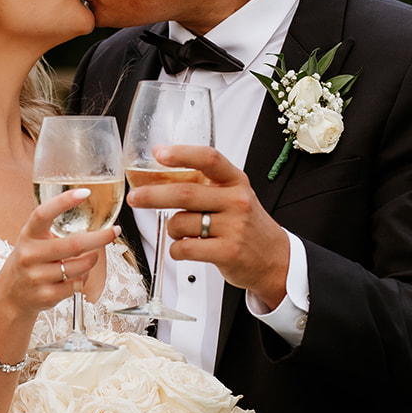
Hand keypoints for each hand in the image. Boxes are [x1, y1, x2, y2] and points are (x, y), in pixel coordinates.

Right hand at [0, 190, 118, 316]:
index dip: (63, 202)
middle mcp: (30, 255)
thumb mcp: (34, 240)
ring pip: (80, 267)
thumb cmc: (31, 261)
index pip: (43, 214)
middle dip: (100, 238)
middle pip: (73, 244)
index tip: (84, 192)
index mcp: (29, 235)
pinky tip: (76, 277)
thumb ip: (54, 228)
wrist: (11, 295)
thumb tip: (91, 216)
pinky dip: (83, 279)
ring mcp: (37, 277)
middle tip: (114, 231)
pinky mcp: (46, 296)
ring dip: (92, 261)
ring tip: (89, 258)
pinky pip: (77, 284)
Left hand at [127, 144, 289, 311]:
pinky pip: (185, 248)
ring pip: (180, 223)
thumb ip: (205, 182)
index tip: (160, 153)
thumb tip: (161, 162)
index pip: (209, 159)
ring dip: (170, 228)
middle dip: (153, 195)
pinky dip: (176, 249)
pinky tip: (184, 248)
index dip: (182, 154)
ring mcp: (234, 227)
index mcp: (236, 181)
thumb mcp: (234, 195)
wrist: (275, 259)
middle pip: (185, 193)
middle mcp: (236, 201)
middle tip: (136, 198)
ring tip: (180, 231)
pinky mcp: (227, 252)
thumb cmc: (246, 225)